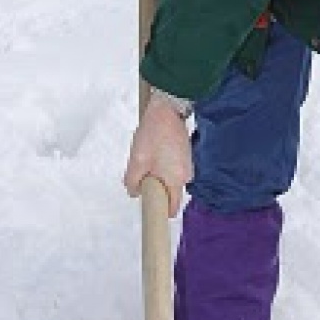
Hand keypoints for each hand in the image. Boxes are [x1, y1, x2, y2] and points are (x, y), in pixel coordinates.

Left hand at [123, 93, 192, 216]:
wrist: (168, 108)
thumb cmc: (154, 132)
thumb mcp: (136, 160)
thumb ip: (132, 181)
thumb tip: (134, 192)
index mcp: (176, 180)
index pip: (172, 208)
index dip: (159, 211)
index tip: (150, 210)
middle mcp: (186, 175)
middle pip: (169, 193)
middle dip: (154, 188)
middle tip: (141, 173)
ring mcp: (187, 164)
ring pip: (169, 180)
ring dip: (157, 174)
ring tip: (147, 157)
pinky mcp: (184, 155)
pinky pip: (171, 169)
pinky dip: (161, 165)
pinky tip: (154, 150)